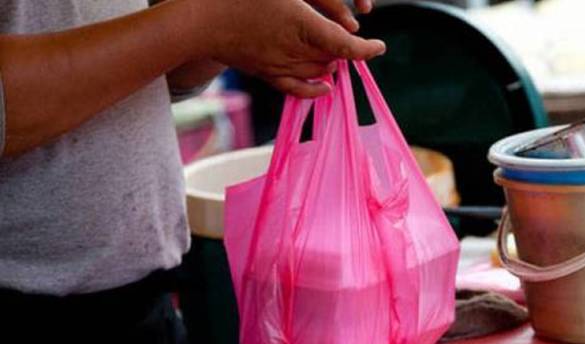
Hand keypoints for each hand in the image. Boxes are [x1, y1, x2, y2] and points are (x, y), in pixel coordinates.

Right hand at [200, 0, 384, 97]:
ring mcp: (278, 65)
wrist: (200, 20)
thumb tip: (346, 24)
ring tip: (340, 59)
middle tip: (356, 45)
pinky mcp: (265, 73)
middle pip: (332, 59)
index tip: (378, 47)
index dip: (365, 49)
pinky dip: (314, 90)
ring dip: (332, 66)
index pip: (345, 45)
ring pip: (317, 73)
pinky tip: (326, 87)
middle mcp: (293, 50)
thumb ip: (317, 5)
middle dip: (348, 52)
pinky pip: (295, 89)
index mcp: (302, 25)